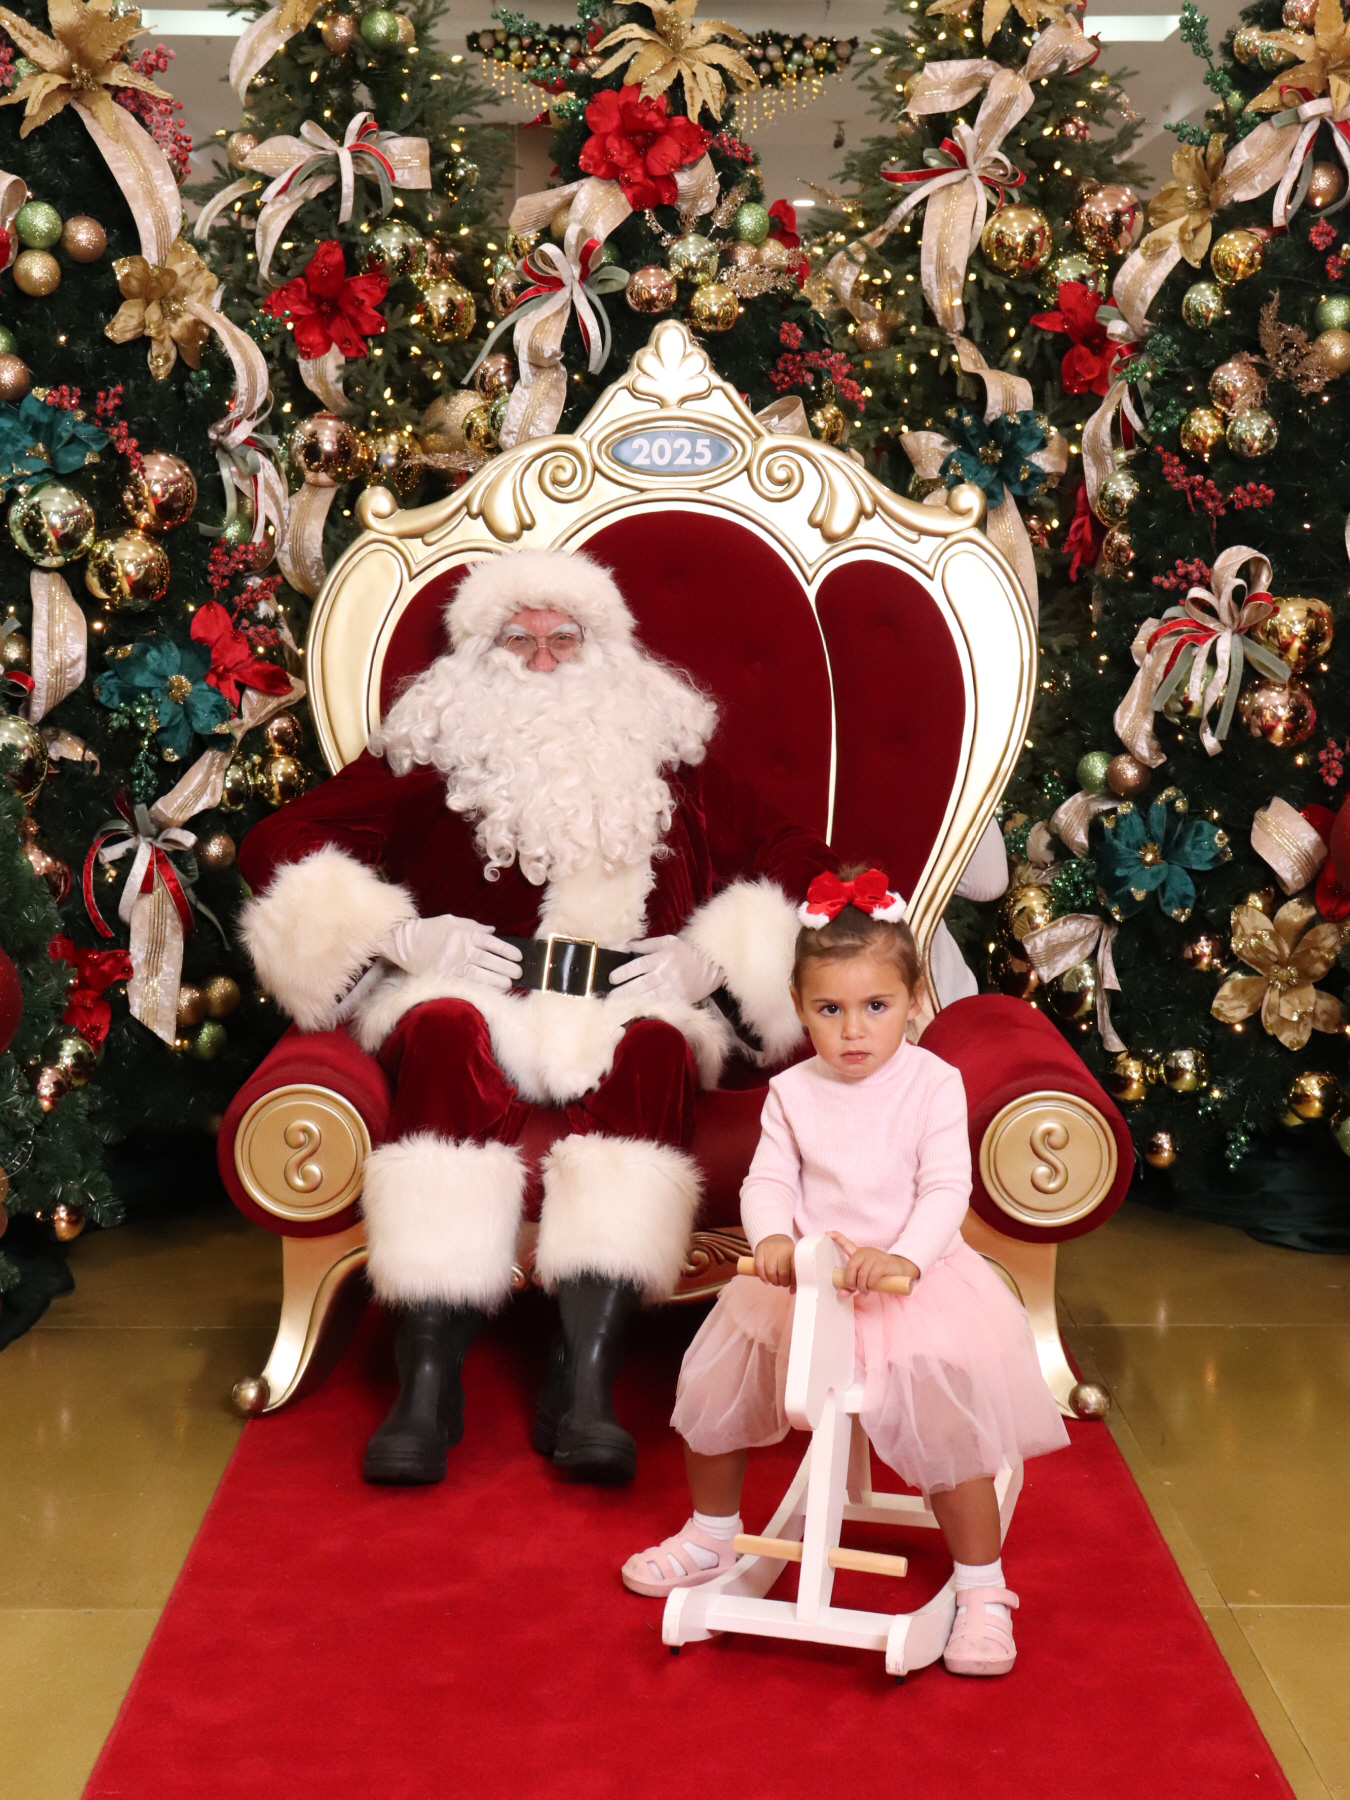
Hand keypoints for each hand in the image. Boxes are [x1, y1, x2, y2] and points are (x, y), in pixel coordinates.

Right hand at [380, 915, 522, 992]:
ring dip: (496, 979)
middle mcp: (461, 949)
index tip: (519, 956)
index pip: (492, 942)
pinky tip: (490, 990)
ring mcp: (453, 964)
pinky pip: (465, 982)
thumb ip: (474, 926)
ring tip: (509, 983)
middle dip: (506, 966)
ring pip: (480, 973)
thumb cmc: (429, 930)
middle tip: (519, 972)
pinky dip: (479, 986)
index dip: (507, 950)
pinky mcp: (444, 976)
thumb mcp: (452, 921)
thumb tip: (492, 931)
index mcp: (464, 934)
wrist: (404, 942)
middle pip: (489, 959)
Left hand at [607, 934, 722, 1005]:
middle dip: (623, 991)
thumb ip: (647, 945)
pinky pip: (661, 1005)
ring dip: (632, 1002)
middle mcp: (667, 973)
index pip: (639, 965)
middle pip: (641, 984)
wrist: (710, 966)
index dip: (624, 972)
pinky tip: (637, 1012)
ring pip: (649, 996)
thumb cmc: (686, 952)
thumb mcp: (668, 942)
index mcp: (663, 957)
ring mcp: (673, 988)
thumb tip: (627, 946)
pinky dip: (649, 1008)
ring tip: (617, 1006)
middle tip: (610, 997)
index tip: (612, 979)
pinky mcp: (679, 999)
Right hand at [752, 1234, 795, 1287]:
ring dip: (773, 1281)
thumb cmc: (785, 1253)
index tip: (792, 1284)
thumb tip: (792, 1291)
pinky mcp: (759, 1251)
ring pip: (771, 1272)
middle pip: (783, 1273)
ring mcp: (770, 1251)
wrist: (773, 1236)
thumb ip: (794, 1275)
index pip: (795, 1270)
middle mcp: (782, 1251)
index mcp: (793, 1252)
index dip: (793, 1281)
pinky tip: (766, 1281)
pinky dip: (763, 1277)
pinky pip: (759, 1268)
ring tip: (775, 1281)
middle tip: (783, 1283)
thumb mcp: (792, 1259)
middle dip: (783, 1282)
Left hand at [827, 1232, 918, 1293]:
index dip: (837, 1238)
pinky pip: (872, 1277)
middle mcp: (865, 1252)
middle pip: (851, 1266)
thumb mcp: (864, 1279)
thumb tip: (841, 1293)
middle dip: (850, 1281)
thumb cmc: (879, 1274)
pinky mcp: (882, 1263)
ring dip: (862, 1287)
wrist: (900, 1270)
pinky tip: (872, 1288)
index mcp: (859, 1254)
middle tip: (855, 1288)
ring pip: (861, 1274)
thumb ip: (852, 1285)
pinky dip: (870, 1285)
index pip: (846, 1244)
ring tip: (865, 1290)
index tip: (828, 1233)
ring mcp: (874, 1256)